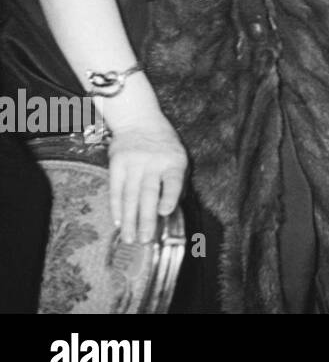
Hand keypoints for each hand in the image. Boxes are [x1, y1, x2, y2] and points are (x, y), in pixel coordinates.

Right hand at [107, 114, 187, 243]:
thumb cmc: (164, 146)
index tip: (165, 212)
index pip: (173, 180)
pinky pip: (116, 189)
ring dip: (129, 219)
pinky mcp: (117, 164)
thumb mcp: (179, 158)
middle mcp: (154, 162)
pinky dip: (116, 207)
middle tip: (144, 240)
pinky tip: (117, 221)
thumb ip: (177, 183)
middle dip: (146, 219)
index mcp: (174, 161)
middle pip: (148, 193)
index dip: (170, 196)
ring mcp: (133, 162)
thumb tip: (171, 213)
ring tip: (129, 237)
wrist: (140, 121)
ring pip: (130, 195)